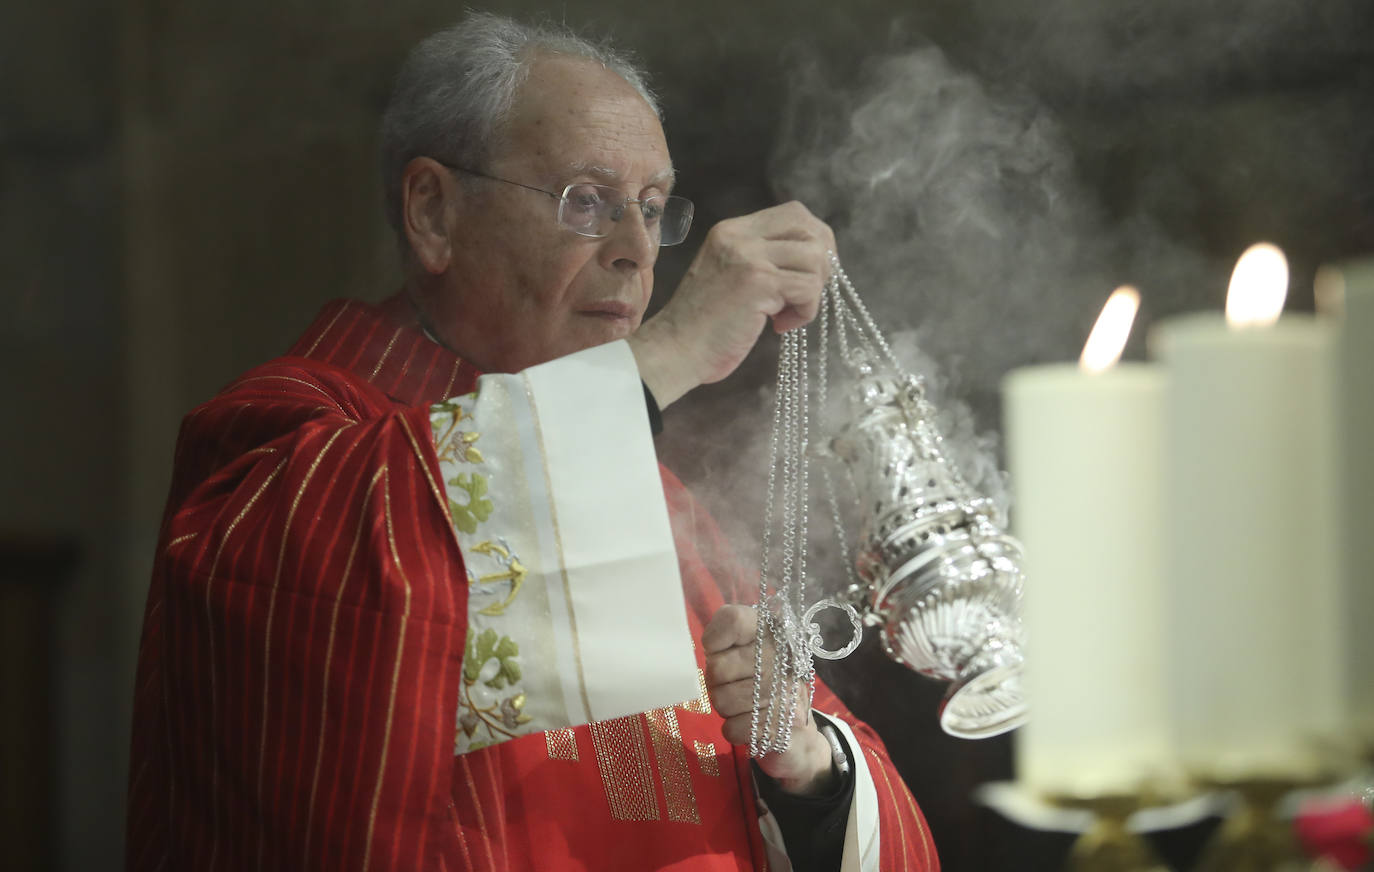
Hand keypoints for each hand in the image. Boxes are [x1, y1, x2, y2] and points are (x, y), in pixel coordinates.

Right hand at [628, 201, 835, 407]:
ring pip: (815, 259)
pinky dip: (806, 312)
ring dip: (812, 293)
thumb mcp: (730, 276)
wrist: (675, 350)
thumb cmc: (703, 326)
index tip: (809, 273)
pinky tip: (780, 326)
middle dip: (823, 263)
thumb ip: (762, 260)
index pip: (794, 213)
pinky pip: (809, 288)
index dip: (814, 240)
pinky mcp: (759, 282)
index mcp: (732, 231)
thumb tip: (816, 259)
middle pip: (811, 229)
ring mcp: (748, 256)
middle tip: (805, 295)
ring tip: (786, 315)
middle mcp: (739, 235)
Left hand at [701, 604, 837, 795]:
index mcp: (773, 630)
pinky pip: (732, 728)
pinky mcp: (782, 725)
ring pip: (721, 701)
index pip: (732, 620)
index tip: (717, 650)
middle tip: (732, 683)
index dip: (714, 639)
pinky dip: (734, 729)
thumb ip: (725, 635)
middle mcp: (783, 655)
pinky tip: (751, 721)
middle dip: (716, 682)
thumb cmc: (763, 679)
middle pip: (717, 668)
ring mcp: (786, 691)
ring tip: (744, 702)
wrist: (798, 726)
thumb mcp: (748, 647)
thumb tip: (706, 647)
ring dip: (725, 707)